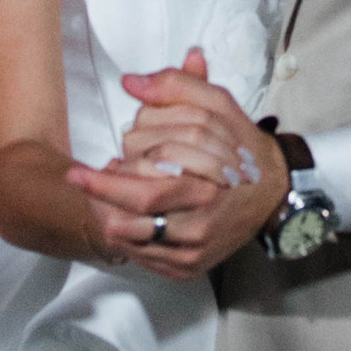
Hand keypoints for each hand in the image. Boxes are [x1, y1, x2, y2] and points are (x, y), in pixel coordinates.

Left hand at [70, 50, 287, 279]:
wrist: (274, 194)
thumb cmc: (242, 149)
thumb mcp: (218, 107)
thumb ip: (176, 87)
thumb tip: (132, 83)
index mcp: (210, 181)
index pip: (149, 178)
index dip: (111, 174)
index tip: (84, 167)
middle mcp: (204, 219)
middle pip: (138, 210)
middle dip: (100, 193)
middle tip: (76, 178)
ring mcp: (196, 248)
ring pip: (134, 239)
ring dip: (108, 215)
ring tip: (99, 198)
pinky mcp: (190, 267)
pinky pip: (144, 258)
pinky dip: (124, 237)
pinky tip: (121, 216)